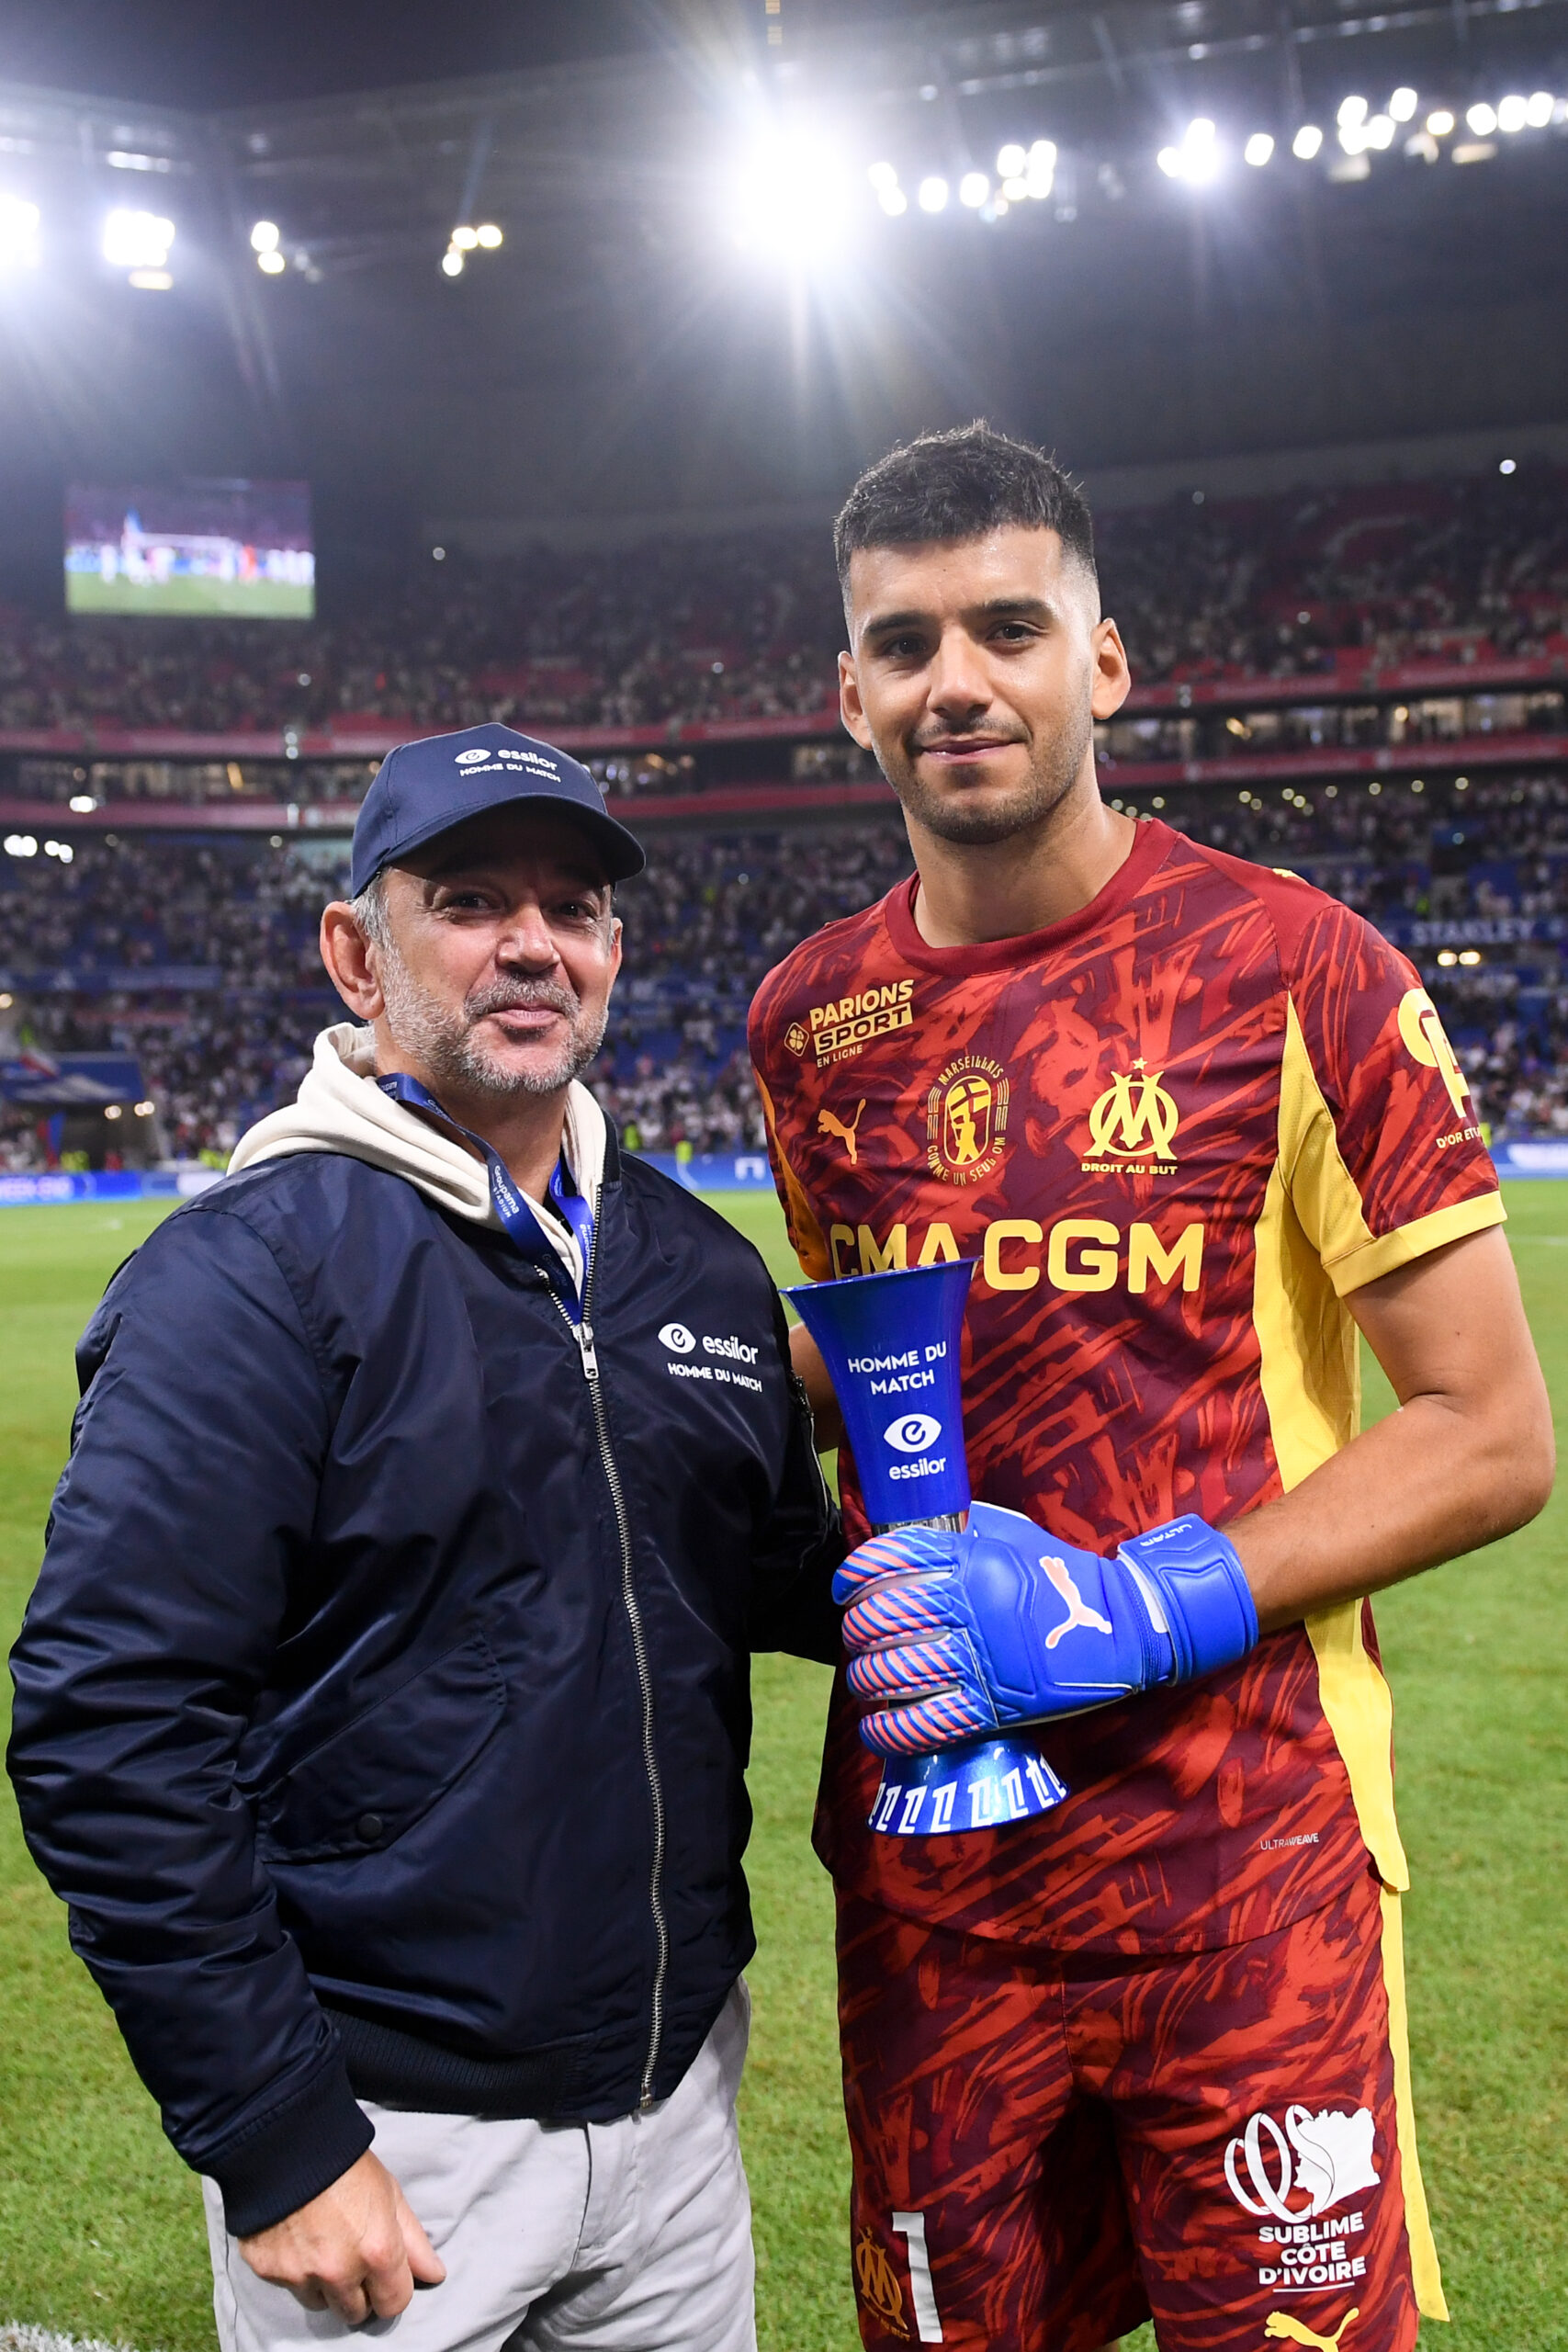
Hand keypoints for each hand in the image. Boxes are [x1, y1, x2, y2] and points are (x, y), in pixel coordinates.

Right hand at [238, 2147, 445, 2321]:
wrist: (286, 2142)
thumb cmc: (345, 2163)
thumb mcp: (390, 2194)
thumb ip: (413, 2240)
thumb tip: (434, 2275)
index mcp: (377, 2252)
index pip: (394, 2304)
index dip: (392, 2290)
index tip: (385, 2276)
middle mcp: (339, 2272)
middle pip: (355, 2313)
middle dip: (358, 2293)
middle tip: (352, 2260)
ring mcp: (300, 2275)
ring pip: (320, 2303)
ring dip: (324, 2285)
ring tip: (322, 2244)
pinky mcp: (268, 2271)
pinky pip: (288, 2286)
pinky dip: (294, 2269)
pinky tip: (296, 2236)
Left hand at [833, 1503, 1257, 1755]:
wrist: (1125, 1627)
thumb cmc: (1064, 1576)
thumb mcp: (1015, 1537)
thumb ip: (965, 1533)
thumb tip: (913, 1534)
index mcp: (974, 1560)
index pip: (893, 1560)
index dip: (856, 1573)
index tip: (845, 1586)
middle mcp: (972, 1607)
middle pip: (885, 1618)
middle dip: (857, 1630)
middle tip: (857, 1636)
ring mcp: (982, 1660)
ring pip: (896, 1671)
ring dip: (867, 1678)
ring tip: (866, 1678)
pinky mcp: (995, 1707)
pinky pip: (925, 1724)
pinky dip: (889, 1730)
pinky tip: (876, 1726)